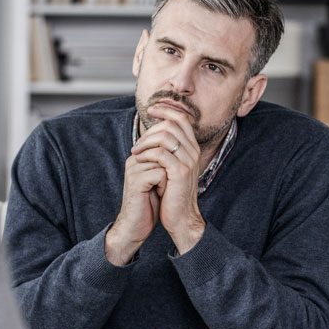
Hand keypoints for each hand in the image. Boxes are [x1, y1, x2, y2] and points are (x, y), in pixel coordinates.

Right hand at [105, 154, 165, 264]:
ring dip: (168, 178)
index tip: (165, 179)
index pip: (162, 146)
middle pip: (164, 153)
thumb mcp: (159, 178)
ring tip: (160, 190)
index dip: (171, 163)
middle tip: (163, 186)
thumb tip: (182, 149)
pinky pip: (160, 174)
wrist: (136, 225)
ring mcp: (134, 169)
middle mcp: (134, 160)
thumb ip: (165, 162)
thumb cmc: (150, 203)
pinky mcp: (136, 180)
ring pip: (164, 163)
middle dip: (170, 170)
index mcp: (139, 157)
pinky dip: (164, 186)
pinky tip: (158, 194)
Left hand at [131, 103, 204, 253]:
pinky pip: (160, 153)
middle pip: (172, 124)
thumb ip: (167, 150)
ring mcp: (188, 161)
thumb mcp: (171, 168)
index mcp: (192, 148)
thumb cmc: (172, 194)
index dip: (165, 110)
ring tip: (135, 152)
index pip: (181, 118)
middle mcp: (193, 151)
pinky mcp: (179, 172)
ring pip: (165, 136)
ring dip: (145, 142)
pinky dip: (146, 154)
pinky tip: (139, 161)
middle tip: (137, 144)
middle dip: (150, 129)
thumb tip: (154, 134)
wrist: (181, 217)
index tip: (150, 110)